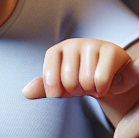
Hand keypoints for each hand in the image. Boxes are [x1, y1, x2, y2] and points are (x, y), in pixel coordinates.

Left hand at [22, 39, 138, 99]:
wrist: (113, 76)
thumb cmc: (83, 79)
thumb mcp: (62, 86)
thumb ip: (44, 88)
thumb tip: (25, 92)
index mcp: (59, 50)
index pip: (49, 74)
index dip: (54, 89)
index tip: (60, 93)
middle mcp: (74, 44)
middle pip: (68, 80)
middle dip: (77, 91)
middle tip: (83, 86)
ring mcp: (93, 44)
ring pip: (86, 81)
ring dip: (92, 90)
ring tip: (95, 84)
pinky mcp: (111, 50)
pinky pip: (101, 79)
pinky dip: (103, 89)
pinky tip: (106, 83)